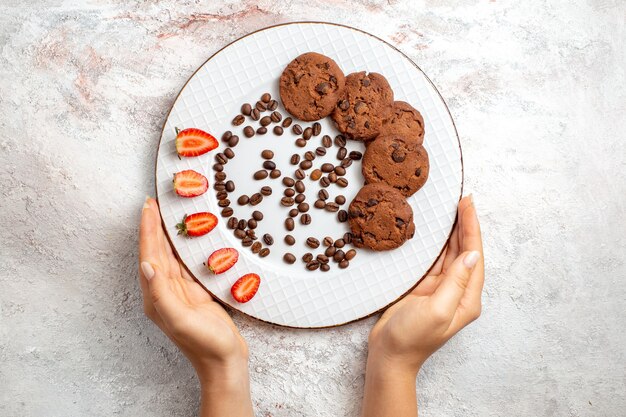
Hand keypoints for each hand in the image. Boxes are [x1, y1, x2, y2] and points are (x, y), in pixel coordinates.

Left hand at [139, 197, 252, 416]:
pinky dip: (184, 248)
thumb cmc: (205, 344)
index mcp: (156, 297)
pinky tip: (188, 238)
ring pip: (170, 256)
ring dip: (167, 234)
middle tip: (155, 202)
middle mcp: (164, 292)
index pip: (149, 256)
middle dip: (154, 226)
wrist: (224, 362)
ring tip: (167, 213)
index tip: (148, 208)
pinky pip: (186, 264)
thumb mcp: (181, 321)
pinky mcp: (195, 293)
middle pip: (157, 252)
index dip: (148, 230)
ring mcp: (180, 292)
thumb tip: (147, 266)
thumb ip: (162, 295)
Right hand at [368, 195, 483, 373]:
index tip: (467, 204)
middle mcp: (458, 291)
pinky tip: (436, 230)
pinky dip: (437, 243)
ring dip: (452, 231)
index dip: (472, 228)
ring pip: (450, 253)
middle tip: (461, 198)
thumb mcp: (436, 310)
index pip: (474, 255)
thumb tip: (472, 254)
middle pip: (465, 251)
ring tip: (452, 208)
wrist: (390, 356)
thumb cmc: (412, 338)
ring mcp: (441, 289)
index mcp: (467, 298)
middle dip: (465, 224)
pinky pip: (434, 259)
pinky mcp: (425, 288)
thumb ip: (455, 282)